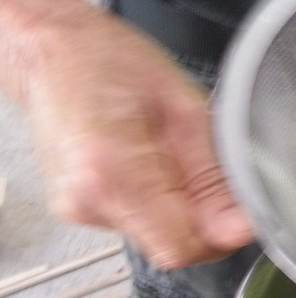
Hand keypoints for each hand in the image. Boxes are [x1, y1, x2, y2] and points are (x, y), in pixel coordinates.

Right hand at [24, 3, 253, 266]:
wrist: (52, 50)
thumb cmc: (109, 59)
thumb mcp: (184, 107)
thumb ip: (214, 174)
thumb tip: (239, 225)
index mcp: (113, 171)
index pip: (181, 247)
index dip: (221, 236)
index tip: (241, 215)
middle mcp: (89, 199)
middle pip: (172, 248)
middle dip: (205, 224)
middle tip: (212, 179)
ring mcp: (79, 208)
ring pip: (157, 239)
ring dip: (182, 213)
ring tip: (173, 162)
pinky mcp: (79, 209)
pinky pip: (139, 224)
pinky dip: (158, 204)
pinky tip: (151, 167)